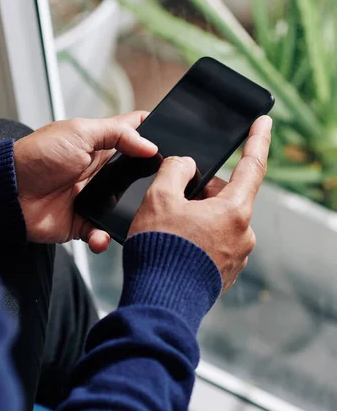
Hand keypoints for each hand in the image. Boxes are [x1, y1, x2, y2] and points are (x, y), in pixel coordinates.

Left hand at [14, 112, 156, 251]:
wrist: (8, 192)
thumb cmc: (38, 155)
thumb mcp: (79, 132)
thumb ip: (117, 134)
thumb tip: (150, 145)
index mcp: (102, 144)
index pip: (134, 134)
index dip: (154, 134)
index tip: (176, 139)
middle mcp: (102, 170)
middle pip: (138, 174)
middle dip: (153, 180)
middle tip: (167, 187)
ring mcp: (94, 196)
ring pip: (126, 207)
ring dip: (131, 215)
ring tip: (136, 218)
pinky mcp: (83, 221)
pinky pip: (102, 232)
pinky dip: (103, 237)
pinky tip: (99, 235)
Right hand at [129, 116, 271, 291]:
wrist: (159, 304)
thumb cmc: (160, 251)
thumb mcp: (160, 198)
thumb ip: (175, 170)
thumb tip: (185, 166)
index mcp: (234, 211)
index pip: (252, 165)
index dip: (258, 140)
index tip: (265, 122)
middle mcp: (243, 234)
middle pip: (225, 195)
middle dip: (202, 190)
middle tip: (172, 197)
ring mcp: (236, 255)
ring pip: (218, 219)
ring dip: (197, 214)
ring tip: (169, 227)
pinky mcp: (224, 271)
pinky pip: (214, 241)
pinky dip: (197, 236)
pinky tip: (175, 244)